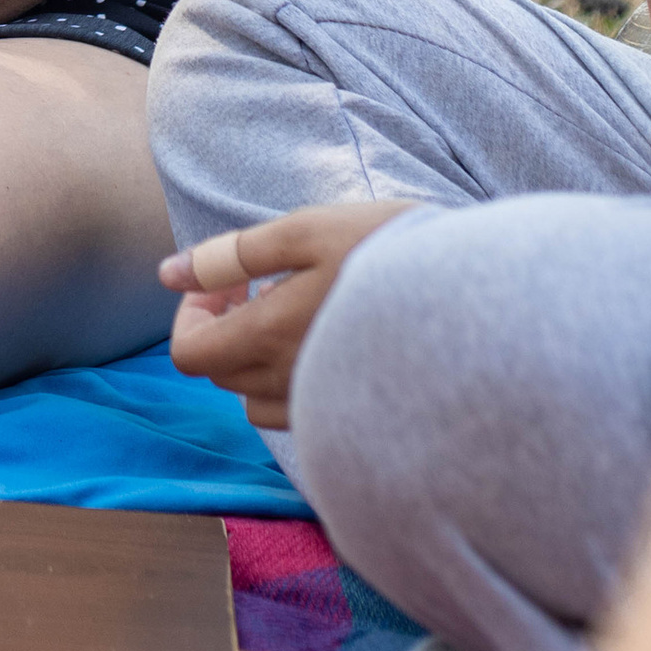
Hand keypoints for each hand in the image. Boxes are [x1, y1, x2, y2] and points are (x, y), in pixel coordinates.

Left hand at [161, 199, 415, 428]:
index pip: (190, 356)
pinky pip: (305, 413)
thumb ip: (231, 255)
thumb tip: (168, 272)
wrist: (482, 302)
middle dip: (223, 329)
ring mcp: (327, 409)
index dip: (192, 316)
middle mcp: (290, 386)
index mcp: (267, 339)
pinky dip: (298, 382)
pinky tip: (332, 342)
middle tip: (260, 286)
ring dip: (258, 359)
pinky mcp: (361, 419)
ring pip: (260, 400)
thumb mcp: (304, 231)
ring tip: (297, 313)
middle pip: (222, 377)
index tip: (226, 282)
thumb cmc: (389, 255)